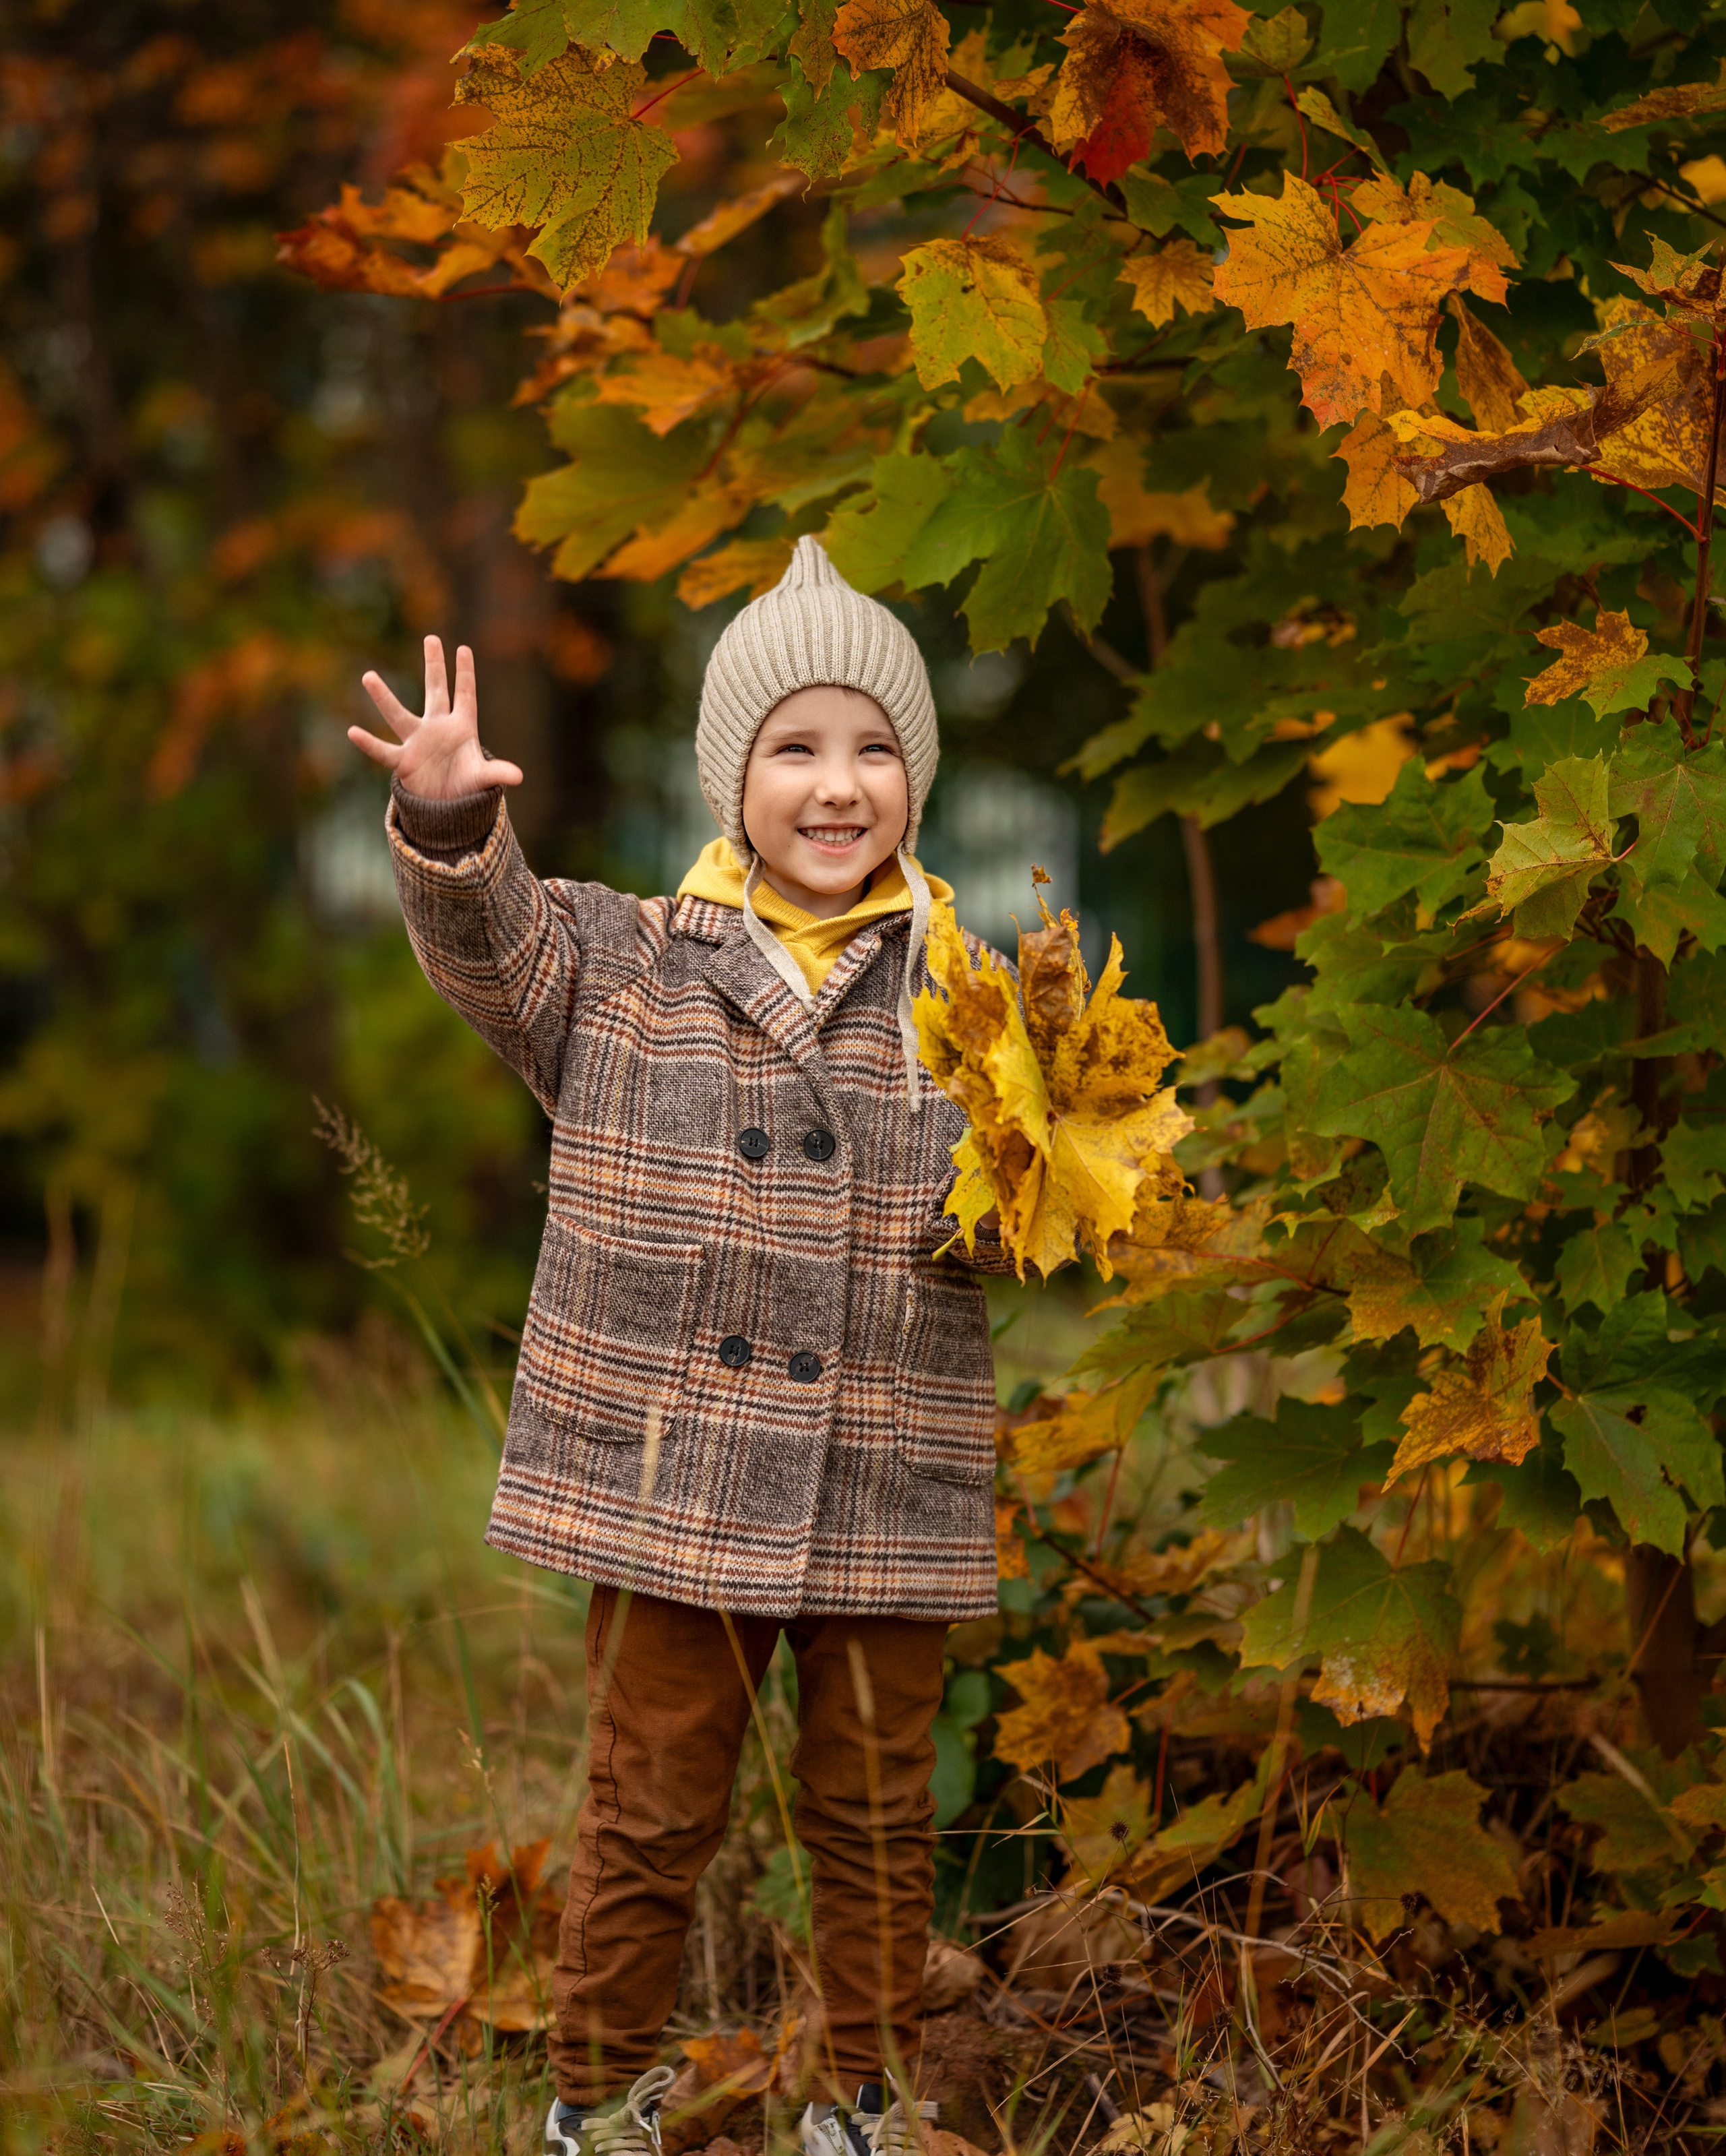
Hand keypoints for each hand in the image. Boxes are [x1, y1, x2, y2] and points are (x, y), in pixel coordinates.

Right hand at [350, 636, 522, 800]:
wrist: (447, 806)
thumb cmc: (466, 785)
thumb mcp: (484, 778)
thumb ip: (498, 772)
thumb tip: (519, 776)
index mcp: (461, 727)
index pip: (464, 695)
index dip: (464, 674)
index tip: (464, 649)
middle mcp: (437, 727)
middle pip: (435, 691)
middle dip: (434, 666)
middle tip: (431, 638)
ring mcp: (418, 741)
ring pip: (398, 715)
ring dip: (384, 697)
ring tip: (368, 675)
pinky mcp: (404, 761)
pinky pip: (384, 751)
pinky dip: (369, 744)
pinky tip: (353, 732)